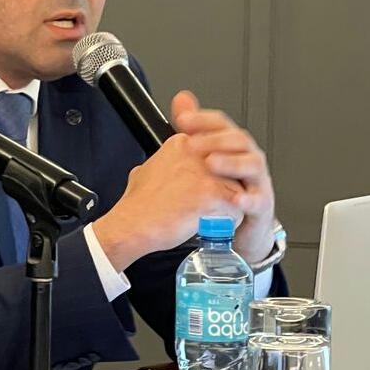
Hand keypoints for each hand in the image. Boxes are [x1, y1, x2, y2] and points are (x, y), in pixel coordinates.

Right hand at [92, 134, 244, 271]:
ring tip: (206, 216)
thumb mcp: (144, 170)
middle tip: (203, 204)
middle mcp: (196, 153)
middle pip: (228, 171)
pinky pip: (237, 208)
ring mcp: (207, 172)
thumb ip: (160, 162)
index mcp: (181, 144)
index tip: (197, 189)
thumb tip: (160, 166)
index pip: (214, 156)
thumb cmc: (138, 204)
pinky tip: (211, 225)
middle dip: (223, 189)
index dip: (210, 177)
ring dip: (228, 206)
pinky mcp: (213, 194)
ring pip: (236, 189)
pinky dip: (229, 221)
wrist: (133, 223)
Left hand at [171, 91, 276, 263]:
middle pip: (237, 139)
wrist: (244, 221)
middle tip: (192, 144)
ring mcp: (257, 179)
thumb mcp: (205, 156)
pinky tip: (234, 198)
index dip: (201, 118)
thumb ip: (195, 127)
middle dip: (215, 139)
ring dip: (231, 162)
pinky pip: (258, 200)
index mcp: (232, 143)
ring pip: (251, 164)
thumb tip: (182, 98)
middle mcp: (247, 156)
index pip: (220, 123)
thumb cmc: (224, 185)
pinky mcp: (262, 204)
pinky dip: (247, 198)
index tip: (182, 120)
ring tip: (211, 163)